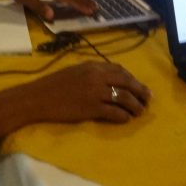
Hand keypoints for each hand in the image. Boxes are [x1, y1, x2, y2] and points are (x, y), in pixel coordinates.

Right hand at [21, 62, 149, 123]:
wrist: (37, 98)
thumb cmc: (52, 85)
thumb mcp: (74, 72)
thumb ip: (92, 73)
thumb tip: (110, 79)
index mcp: (92, 66)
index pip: (120, 70)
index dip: (133, 79)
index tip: (140, 86)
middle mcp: (97, 77)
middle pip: (127, 83)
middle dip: (140, 91)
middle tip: (148, 99)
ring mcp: (95, 93)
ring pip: (124, 98)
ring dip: (135, 106)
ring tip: (140, 111)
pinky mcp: (91, 108)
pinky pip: (114, 112)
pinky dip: (123, 116)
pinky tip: (126, 119)